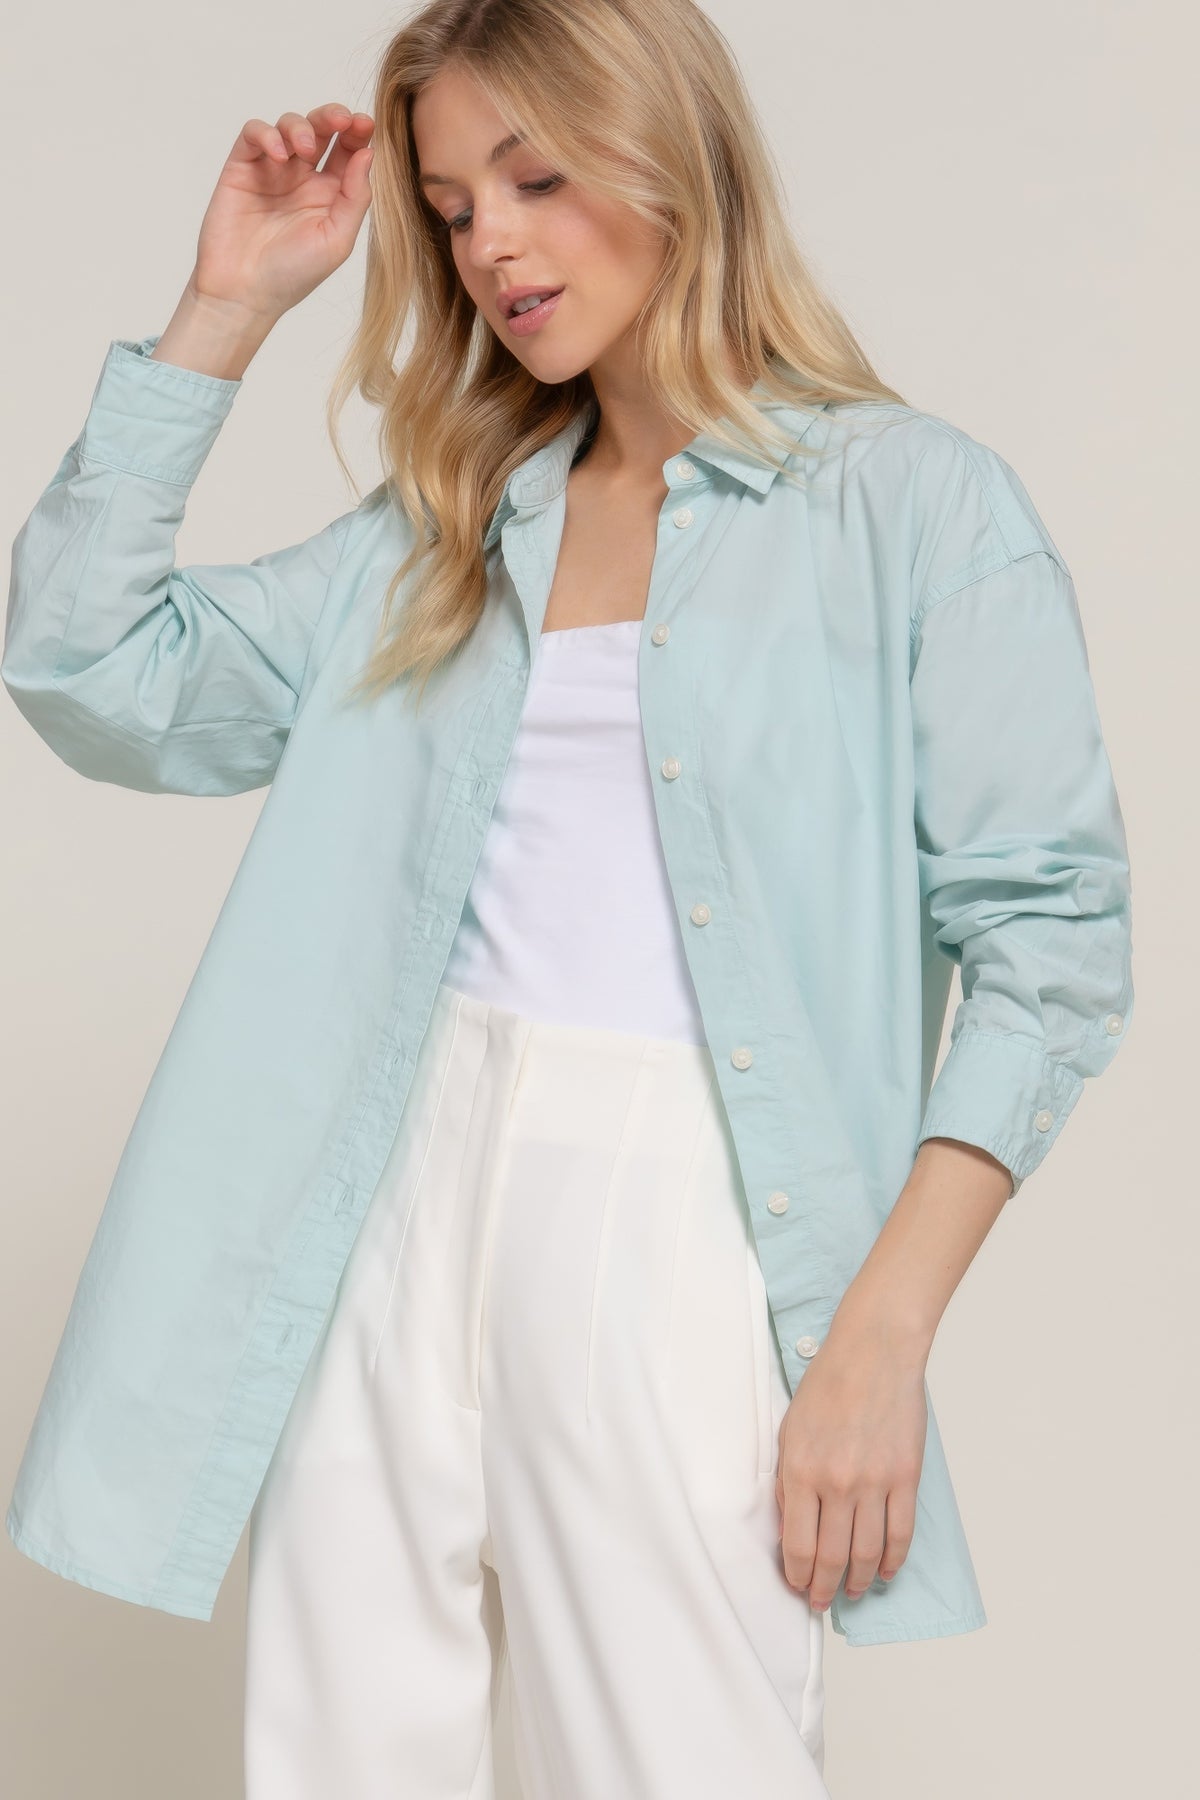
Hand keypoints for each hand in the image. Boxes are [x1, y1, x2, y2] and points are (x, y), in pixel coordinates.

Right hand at [189, 103, 375, 325]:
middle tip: (343, 119)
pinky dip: (267, 134)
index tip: (366, 124)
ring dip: (300, 127)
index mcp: (330, 194)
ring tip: (304, 150)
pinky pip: (254, 134)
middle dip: (333, 116)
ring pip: (288, 125)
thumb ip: (355, 197)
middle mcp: (302, 178)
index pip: (347, 151)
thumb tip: (367, 153)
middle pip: (321, 130)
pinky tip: (278, 155)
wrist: (244, 292)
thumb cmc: (292, 275)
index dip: (358, 132)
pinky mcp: (241, 168)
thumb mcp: (337, 240)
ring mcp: (271, 171)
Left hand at [775, 1318, 928, 1609]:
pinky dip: (892, 1560)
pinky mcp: (905, 1477)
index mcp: (801, 1470)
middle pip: (831, 1558)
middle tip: (821, 1601)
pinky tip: (883, 1571)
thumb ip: (789, 1480)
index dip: (798, 1576)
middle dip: (824, 1589)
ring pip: (866, 1553)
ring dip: (857, 1580)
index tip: (798, 1586)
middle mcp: (837, 1483)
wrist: (873, 1352)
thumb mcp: (790, 1430)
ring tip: (851, 1590)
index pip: (797, 1546)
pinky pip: (900, 1534)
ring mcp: (874, 1482)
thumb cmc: (828, 1385)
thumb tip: (792, 1526)